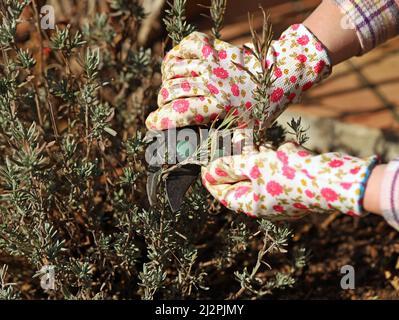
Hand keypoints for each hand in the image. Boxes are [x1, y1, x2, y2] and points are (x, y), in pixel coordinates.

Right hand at [146, 24, 331, 129]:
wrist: (281, 74)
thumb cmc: (265, 106)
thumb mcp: (249, 132)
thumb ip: (230, 147)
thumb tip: (213, 166)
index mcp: (217, 106)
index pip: (177, 112)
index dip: (159, 120)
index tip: (152, 124)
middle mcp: (211, 83)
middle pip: (170, 92)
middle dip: (163, 103)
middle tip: (168, 108)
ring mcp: (212, 63)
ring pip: (173, 70)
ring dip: (167, 81)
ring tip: (172, 89)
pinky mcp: (215, 48)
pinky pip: (187, 45)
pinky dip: (178, 53)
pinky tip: (179, 64)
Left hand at [201, 142, 376, 220]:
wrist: (335, 179)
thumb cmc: (291, 175)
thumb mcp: (256, 166)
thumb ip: (231, 166)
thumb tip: (209, 171)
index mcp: (254, 205)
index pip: (225, 195)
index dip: (213, 180)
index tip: (205, 164)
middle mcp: (267, 203)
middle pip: (243, 181)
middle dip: (236, 161)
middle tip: (232, 143)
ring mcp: (283, 194)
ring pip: (262, 172)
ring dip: (257, 156)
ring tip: (255, 140)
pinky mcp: (296, 183)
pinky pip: (279, 169)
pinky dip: (276, 158)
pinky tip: (285, 150)